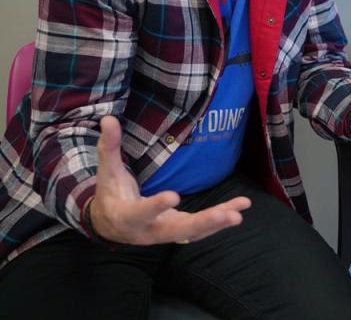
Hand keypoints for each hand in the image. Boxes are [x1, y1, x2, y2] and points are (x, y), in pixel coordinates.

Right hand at [89, 116, 250, 244]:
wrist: (110, 225)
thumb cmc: (110, 193)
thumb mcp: (107, 172)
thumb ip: (109, 147)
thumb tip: (108, 119)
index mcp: (126, 216)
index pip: (141, 212)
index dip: (156, 206)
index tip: (174, 196)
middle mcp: (148, 230)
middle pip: (175, 231)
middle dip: (201, 223)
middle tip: (224, 215)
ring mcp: (165, 233)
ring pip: (192, 232)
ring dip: (216, 223)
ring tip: (239, 213)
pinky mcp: (178, 232)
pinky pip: (201, 229)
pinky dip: (220, 220)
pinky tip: (240, 209)